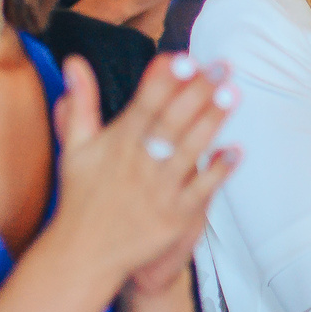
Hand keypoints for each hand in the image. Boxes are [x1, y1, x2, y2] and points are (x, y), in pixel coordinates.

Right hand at [47, 51, 240, 303]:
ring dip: (212, 122)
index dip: (163, 81)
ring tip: (233, 93)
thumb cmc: (81, 195)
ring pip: (190, 151)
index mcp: (117, 143)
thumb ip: (80, 102)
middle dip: (198, 91)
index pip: (144, 105)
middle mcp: (139, 164)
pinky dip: (218, 171)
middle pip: (172, 122)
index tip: (182, 57)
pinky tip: (236, 150)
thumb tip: (73, 60)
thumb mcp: (74, 147)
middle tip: (223, 64)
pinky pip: (201, 190)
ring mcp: (158, 191)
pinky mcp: (174, 217)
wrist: (83, 255)